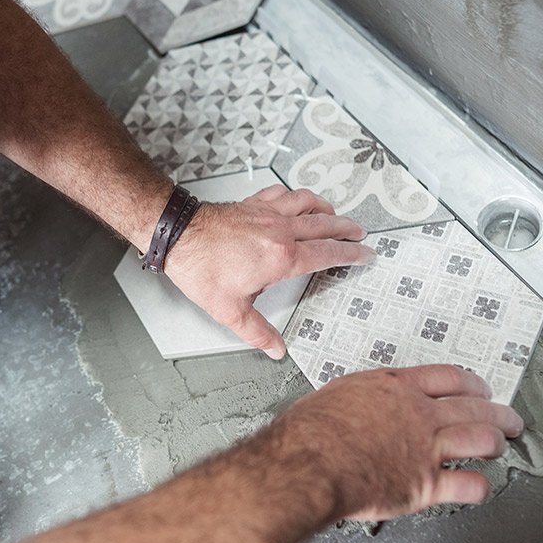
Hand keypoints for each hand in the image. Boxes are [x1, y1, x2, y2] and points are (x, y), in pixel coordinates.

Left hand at [163, 184, 373, 358]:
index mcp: (281, 258)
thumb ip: (257, 331)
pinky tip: (297, 200)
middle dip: (347, 230)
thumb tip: (275, 348)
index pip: (327, 254)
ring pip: (308, 204)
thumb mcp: (231, 310)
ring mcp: (267, 213)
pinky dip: (296, 196)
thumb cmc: (201, 269)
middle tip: (360, 233)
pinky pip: (282, 193)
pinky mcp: (252, 203)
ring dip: (326, 209)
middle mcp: (280, 231)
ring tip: (335, 215)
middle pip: (325, 225)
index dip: (350, 255)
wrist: (178, 236)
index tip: (364, 254)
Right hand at [272, 364, 523, 521]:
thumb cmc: (312, 431)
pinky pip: (469, 485)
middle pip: (475, 406)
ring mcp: (427, 448)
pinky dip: (480, 486)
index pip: (449, 377)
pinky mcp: (426, 484)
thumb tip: (358, 403)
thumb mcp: (339, 394)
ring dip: (497, 442)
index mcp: (397, 387)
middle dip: (498, 412)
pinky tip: (480, 486)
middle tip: (507, 417)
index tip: (479, 388)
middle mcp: (419, 414)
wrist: (310, 463)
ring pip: (482, 439)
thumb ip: (363, 397)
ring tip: (500, 446)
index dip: (472, 383)